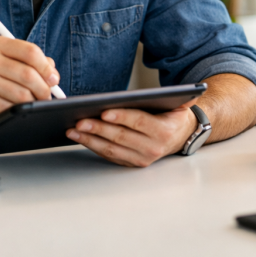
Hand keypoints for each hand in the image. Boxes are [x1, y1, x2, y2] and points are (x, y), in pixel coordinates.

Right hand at [0, 36, 59, 122]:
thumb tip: (52, 72)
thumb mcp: (1, 60)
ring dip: (34, 102)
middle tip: (47, 96)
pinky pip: (10, 107)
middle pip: (28, 74)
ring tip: (33, 103)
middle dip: (44, 88)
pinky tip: (17, 109)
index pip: (30, 51)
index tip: (53, 78)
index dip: (46, 67)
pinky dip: (19, 110)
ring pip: (22, 93)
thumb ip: (27, 61)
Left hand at [65, 104, 197, 166]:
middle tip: (80, 122)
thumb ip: (164, 97)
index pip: (139, 122)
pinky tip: (81, 139)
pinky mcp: (133, 163)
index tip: (104, 112)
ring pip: (112, 149)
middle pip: (121, 137)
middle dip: (98, 129)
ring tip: (73, 131)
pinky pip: (110, 155)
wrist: (181, 136)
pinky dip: (94, 147)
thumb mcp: (174, 104)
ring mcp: (142, 158)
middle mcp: (153, 147)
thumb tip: (149, 93)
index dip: (121, 117)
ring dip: (90, 140)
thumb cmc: (172, 116)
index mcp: (163, 131)